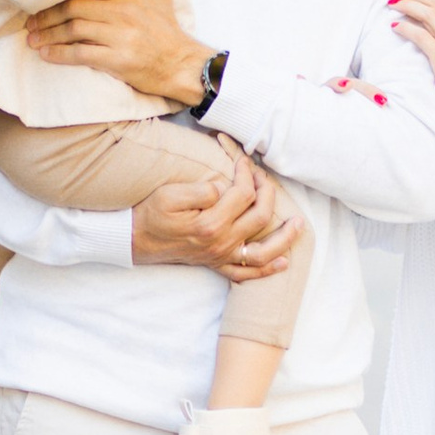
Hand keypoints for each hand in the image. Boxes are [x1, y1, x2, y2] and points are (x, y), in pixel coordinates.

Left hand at [27, 0, 210, 103]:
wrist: (181, 63)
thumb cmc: (166, 27)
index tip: (40, 0)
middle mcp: (122, 10)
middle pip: (72, 7)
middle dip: (46, 16)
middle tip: (30, 23)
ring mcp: (120, 35)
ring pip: (73, 29)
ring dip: (48, 35)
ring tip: (33, 40)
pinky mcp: (118, 59)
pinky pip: (80, 53)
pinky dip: (59, 54)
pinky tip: (46, 55)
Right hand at [131, 154, 301, 279]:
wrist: (135, 240)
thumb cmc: (151, 214)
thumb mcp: (170, 195)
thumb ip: (201, 191)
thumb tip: (223, 188)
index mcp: (210, 223)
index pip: (243, 193)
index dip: (246, 173)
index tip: (242, 160)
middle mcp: (221, 243)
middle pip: (260, 216)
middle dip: (267, 191)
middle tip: (262, 177)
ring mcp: (221, 256)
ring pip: (263, 252)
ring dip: (285, 238)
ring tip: (298, 224)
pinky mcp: (216, 264)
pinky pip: (246, 273)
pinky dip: (267, 270)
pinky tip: (284, 262)